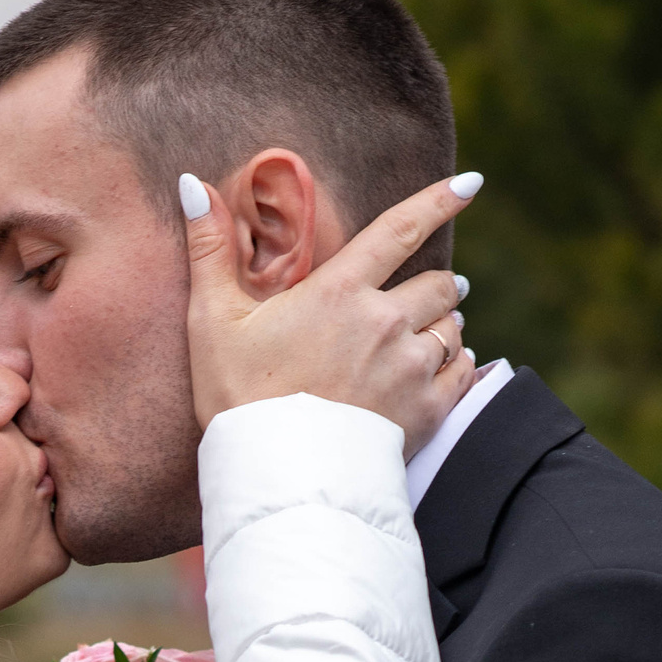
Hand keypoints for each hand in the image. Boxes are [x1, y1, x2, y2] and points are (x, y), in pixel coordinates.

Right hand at [182, 170, 483, 450]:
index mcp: (340, 292)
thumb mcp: (212, 321)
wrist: (276, 477)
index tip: (471, 184)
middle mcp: (386, 322)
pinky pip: (463, 371)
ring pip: (452, 327)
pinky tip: (436, 371)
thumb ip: (209, 249)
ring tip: (423, 338)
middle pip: (439, 282)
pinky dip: (456, 365)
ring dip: (443, 326)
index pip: (401, 229)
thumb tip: (190, 184)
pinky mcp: (428, 409)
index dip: (438, 200)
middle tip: (423, 295)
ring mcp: (411, 366)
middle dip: (435, 284)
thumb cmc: (238, 397)